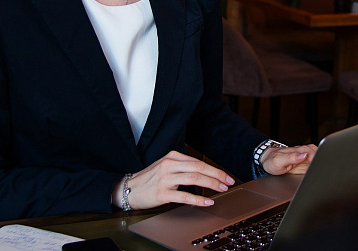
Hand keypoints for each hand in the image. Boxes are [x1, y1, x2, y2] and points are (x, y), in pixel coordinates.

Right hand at [113, 150, 234, 209]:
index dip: (215, 169)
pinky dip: (198, 198)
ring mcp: (165, 178)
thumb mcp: (166, 166)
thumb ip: (183, 167)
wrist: (128, 189)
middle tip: (229, 182)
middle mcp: (169, 164)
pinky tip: (207, 201)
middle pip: (199, 167)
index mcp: (172, 156)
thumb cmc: (149, 179)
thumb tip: (205, 173)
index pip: (199, 161)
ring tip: (222, 189)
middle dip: (217, 175)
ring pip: (194, 178)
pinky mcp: (162, 193)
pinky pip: (184, 195)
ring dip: (211, 184)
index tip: (226, 176)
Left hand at [260, 144, 317, 174]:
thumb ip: (291, 157)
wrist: (267, 161)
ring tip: (319, 174)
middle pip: (319, 156)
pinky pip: (315, 163)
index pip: (314, 154)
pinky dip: (317, 167)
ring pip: (319, 158)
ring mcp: (306, 157)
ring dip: (320, 165)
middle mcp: (304, 152)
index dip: (318, 161)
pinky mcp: (306, 162)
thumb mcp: (278, 160)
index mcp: (299, 150)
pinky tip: (316, 173)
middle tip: (320, 173)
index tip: (318, 168)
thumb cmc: (272, 161)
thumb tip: (304, 155)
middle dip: (322, 163)